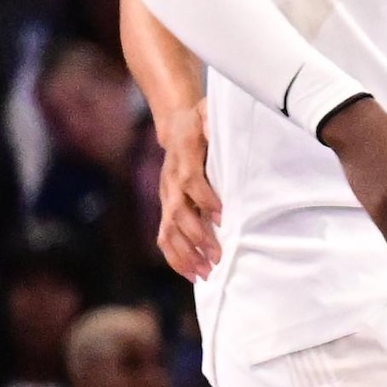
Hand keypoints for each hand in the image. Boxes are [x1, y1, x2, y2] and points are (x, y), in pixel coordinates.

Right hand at [155, 117, 220, 281]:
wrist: (177, 124)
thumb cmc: (201, 120)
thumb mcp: (209, 111)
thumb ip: (212, 120)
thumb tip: (214, 129)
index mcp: (182, 156)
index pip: (190, 180)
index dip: (204, 199)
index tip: (222, 216)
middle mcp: (170, 181)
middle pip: (178, 213)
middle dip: (197, 237)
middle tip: (218, 256)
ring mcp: (166, 196)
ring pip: (168, 230)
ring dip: (185, 254)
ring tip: (205, 273)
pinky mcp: (167, 208)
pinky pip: (165, 237)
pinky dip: (175, 258)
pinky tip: (191, 275)